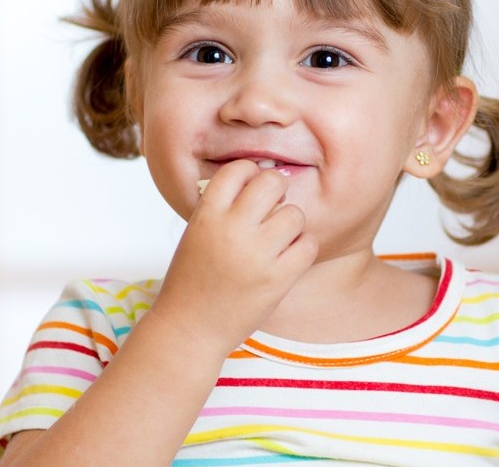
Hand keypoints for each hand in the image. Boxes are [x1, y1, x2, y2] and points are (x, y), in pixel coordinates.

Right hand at [148, 160, 315, 354]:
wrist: (189, 328)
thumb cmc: (192, 280)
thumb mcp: (196, 234)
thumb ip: (222, 208)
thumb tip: (261, 180)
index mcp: (207, 215)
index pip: (238, 169)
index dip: (250, 174)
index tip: (251, 188)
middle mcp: (232, 229)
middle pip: (272, 182)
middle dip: (276, 192)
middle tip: (272, 209)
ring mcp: (257, 254)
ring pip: (295, 213)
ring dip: (290, 224)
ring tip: (277, 240)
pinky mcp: (278, 278)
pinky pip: (308, 244)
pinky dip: (303, 248)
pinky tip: (288, 258)